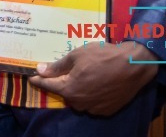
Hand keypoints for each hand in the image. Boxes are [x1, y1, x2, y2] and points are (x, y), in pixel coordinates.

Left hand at [29, 41, 157, 114]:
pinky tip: (96, 84)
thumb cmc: (103, 56)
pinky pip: (92, 103)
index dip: (38, 80)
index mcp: (69, 89)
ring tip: (85, 75)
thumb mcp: (76, 56)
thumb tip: (39, 70)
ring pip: (78, 99)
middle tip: (67, 71)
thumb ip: (57, 66)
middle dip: (62, 83)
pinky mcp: (107, 110)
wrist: (134, 65)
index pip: (48, 85)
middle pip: (64, 93)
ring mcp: (94, 108)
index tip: (31, 77)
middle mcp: (80, 102)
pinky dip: (91, 95)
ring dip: (77, 90)